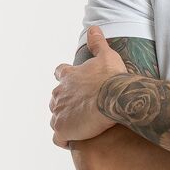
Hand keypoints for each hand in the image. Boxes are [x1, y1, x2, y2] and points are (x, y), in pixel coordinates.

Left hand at [51, 25, 129, 146]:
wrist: (114, 97)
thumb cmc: (111, 77)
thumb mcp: (107, 55)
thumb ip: (98, 43)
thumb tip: (93, 28)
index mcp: (68, 76)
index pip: (60, 74)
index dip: (65, 79)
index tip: (74, 86)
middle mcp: (59, 93)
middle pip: (55, 100)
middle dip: (66, 105)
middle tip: (82, 112)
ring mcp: (59, 112)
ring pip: (56, 119)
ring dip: (65, 123)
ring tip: (80, 129)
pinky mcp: (63, 129)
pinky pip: (58, 138)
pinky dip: (65, 140)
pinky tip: (75, 141)